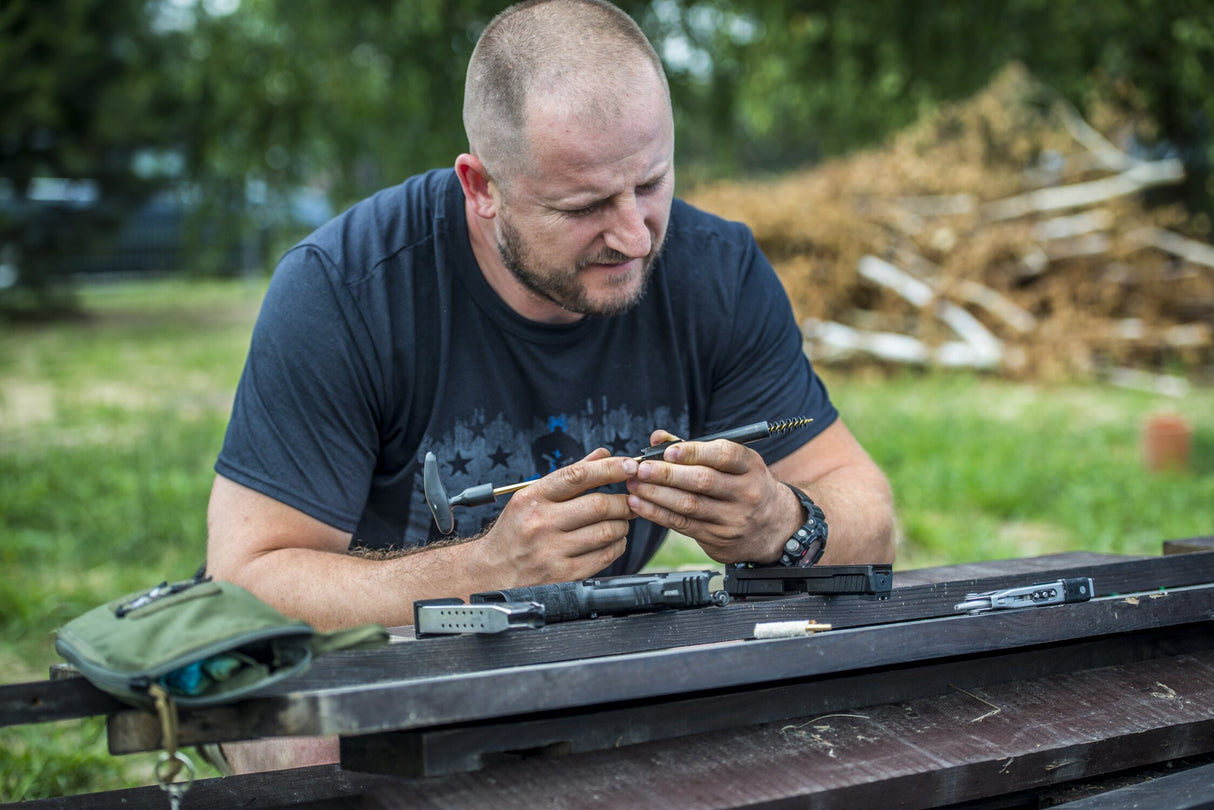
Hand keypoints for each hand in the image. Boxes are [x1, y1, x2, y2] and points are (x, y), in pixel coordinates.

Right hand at [474, 448, 637, 585]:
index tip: (629, 466)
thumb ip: (569, 476)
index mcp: (533, 498)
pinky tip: (613, 541)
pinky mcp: (563, 575)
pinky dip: (617, 546)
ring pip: (606, 532)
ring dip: (622, 524)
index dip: (610, 468)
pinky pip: (605, 556)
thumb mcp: (531, 497)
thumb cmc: (514, 531)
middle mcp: (541, 523)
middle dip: (623, 502)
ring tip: (620, 521)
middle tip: (629, 501)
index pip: (578, 475)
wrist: (491, 571)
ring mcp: (552, 551)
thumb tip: (603, 455)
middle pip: (598, 505)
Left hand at [626, 430, 799, 563]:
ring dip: (657, 495)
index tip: (668, 451)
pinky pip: (683, 525)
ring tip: (635, 485)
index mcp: (750, 466)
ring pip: (690, 505)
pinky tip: (641, 504)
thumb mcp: (733, 463)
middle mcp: (746, 492)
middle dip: (667, 474)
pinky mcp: (719, 539)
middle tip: (641, 469)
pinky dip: (658, 514)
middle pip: (703, 482)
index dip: (694, 452)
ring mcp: (734, 519)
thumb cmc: (744, 485)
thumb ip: (695, 448)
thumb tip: (658, 438)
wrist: (774, 527)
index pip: (724, 455)